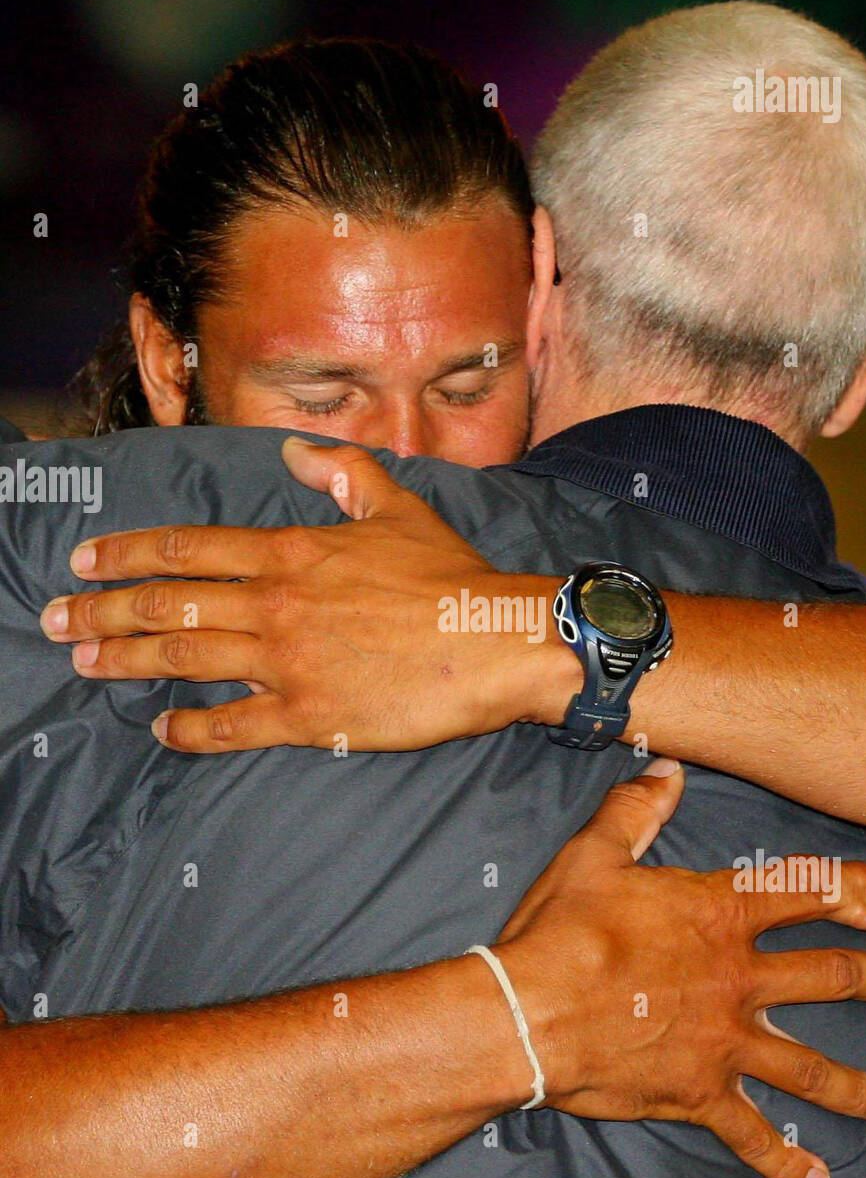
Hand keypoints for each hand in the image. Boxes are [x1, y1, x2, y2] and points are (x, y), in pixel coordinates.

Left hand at [40, 440, 575, 752]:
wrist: (495, 641)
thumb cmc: (451, 576)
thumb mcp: (398, 506)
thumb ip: (342, 472)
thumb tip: (296, 448)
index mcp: (293, 552)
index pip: (191, 549)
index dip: (131, 555)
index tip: (88, 561)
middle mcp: (276, 604)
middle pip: (168, 606)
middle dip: (103, 611)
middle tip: (57, 619)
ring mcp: (287, 662)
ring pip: (185, 659)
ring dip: (126, 660)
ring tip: (85, 662)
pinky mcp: (309, 716)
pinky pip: (232, 726)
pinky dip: (190, 729)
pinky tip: (163, 728)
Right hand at [495, 761, 865, 1177]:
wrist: (528, 1013)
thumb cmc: (560, 932)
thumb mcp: (593, 855)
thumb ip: (636, 811)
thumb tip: (669, 771)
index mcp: (718, 914)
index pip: (808, 892)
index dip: (857, 891)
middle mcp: (738, 977)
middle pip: (831, 975)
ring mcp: (725, 1041)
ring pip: (809, 1065)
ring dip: (855, 1083)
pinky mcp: (699, 1092)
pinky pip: (751, 1133)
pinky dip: (784, 1160)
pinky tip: (813, 1175)